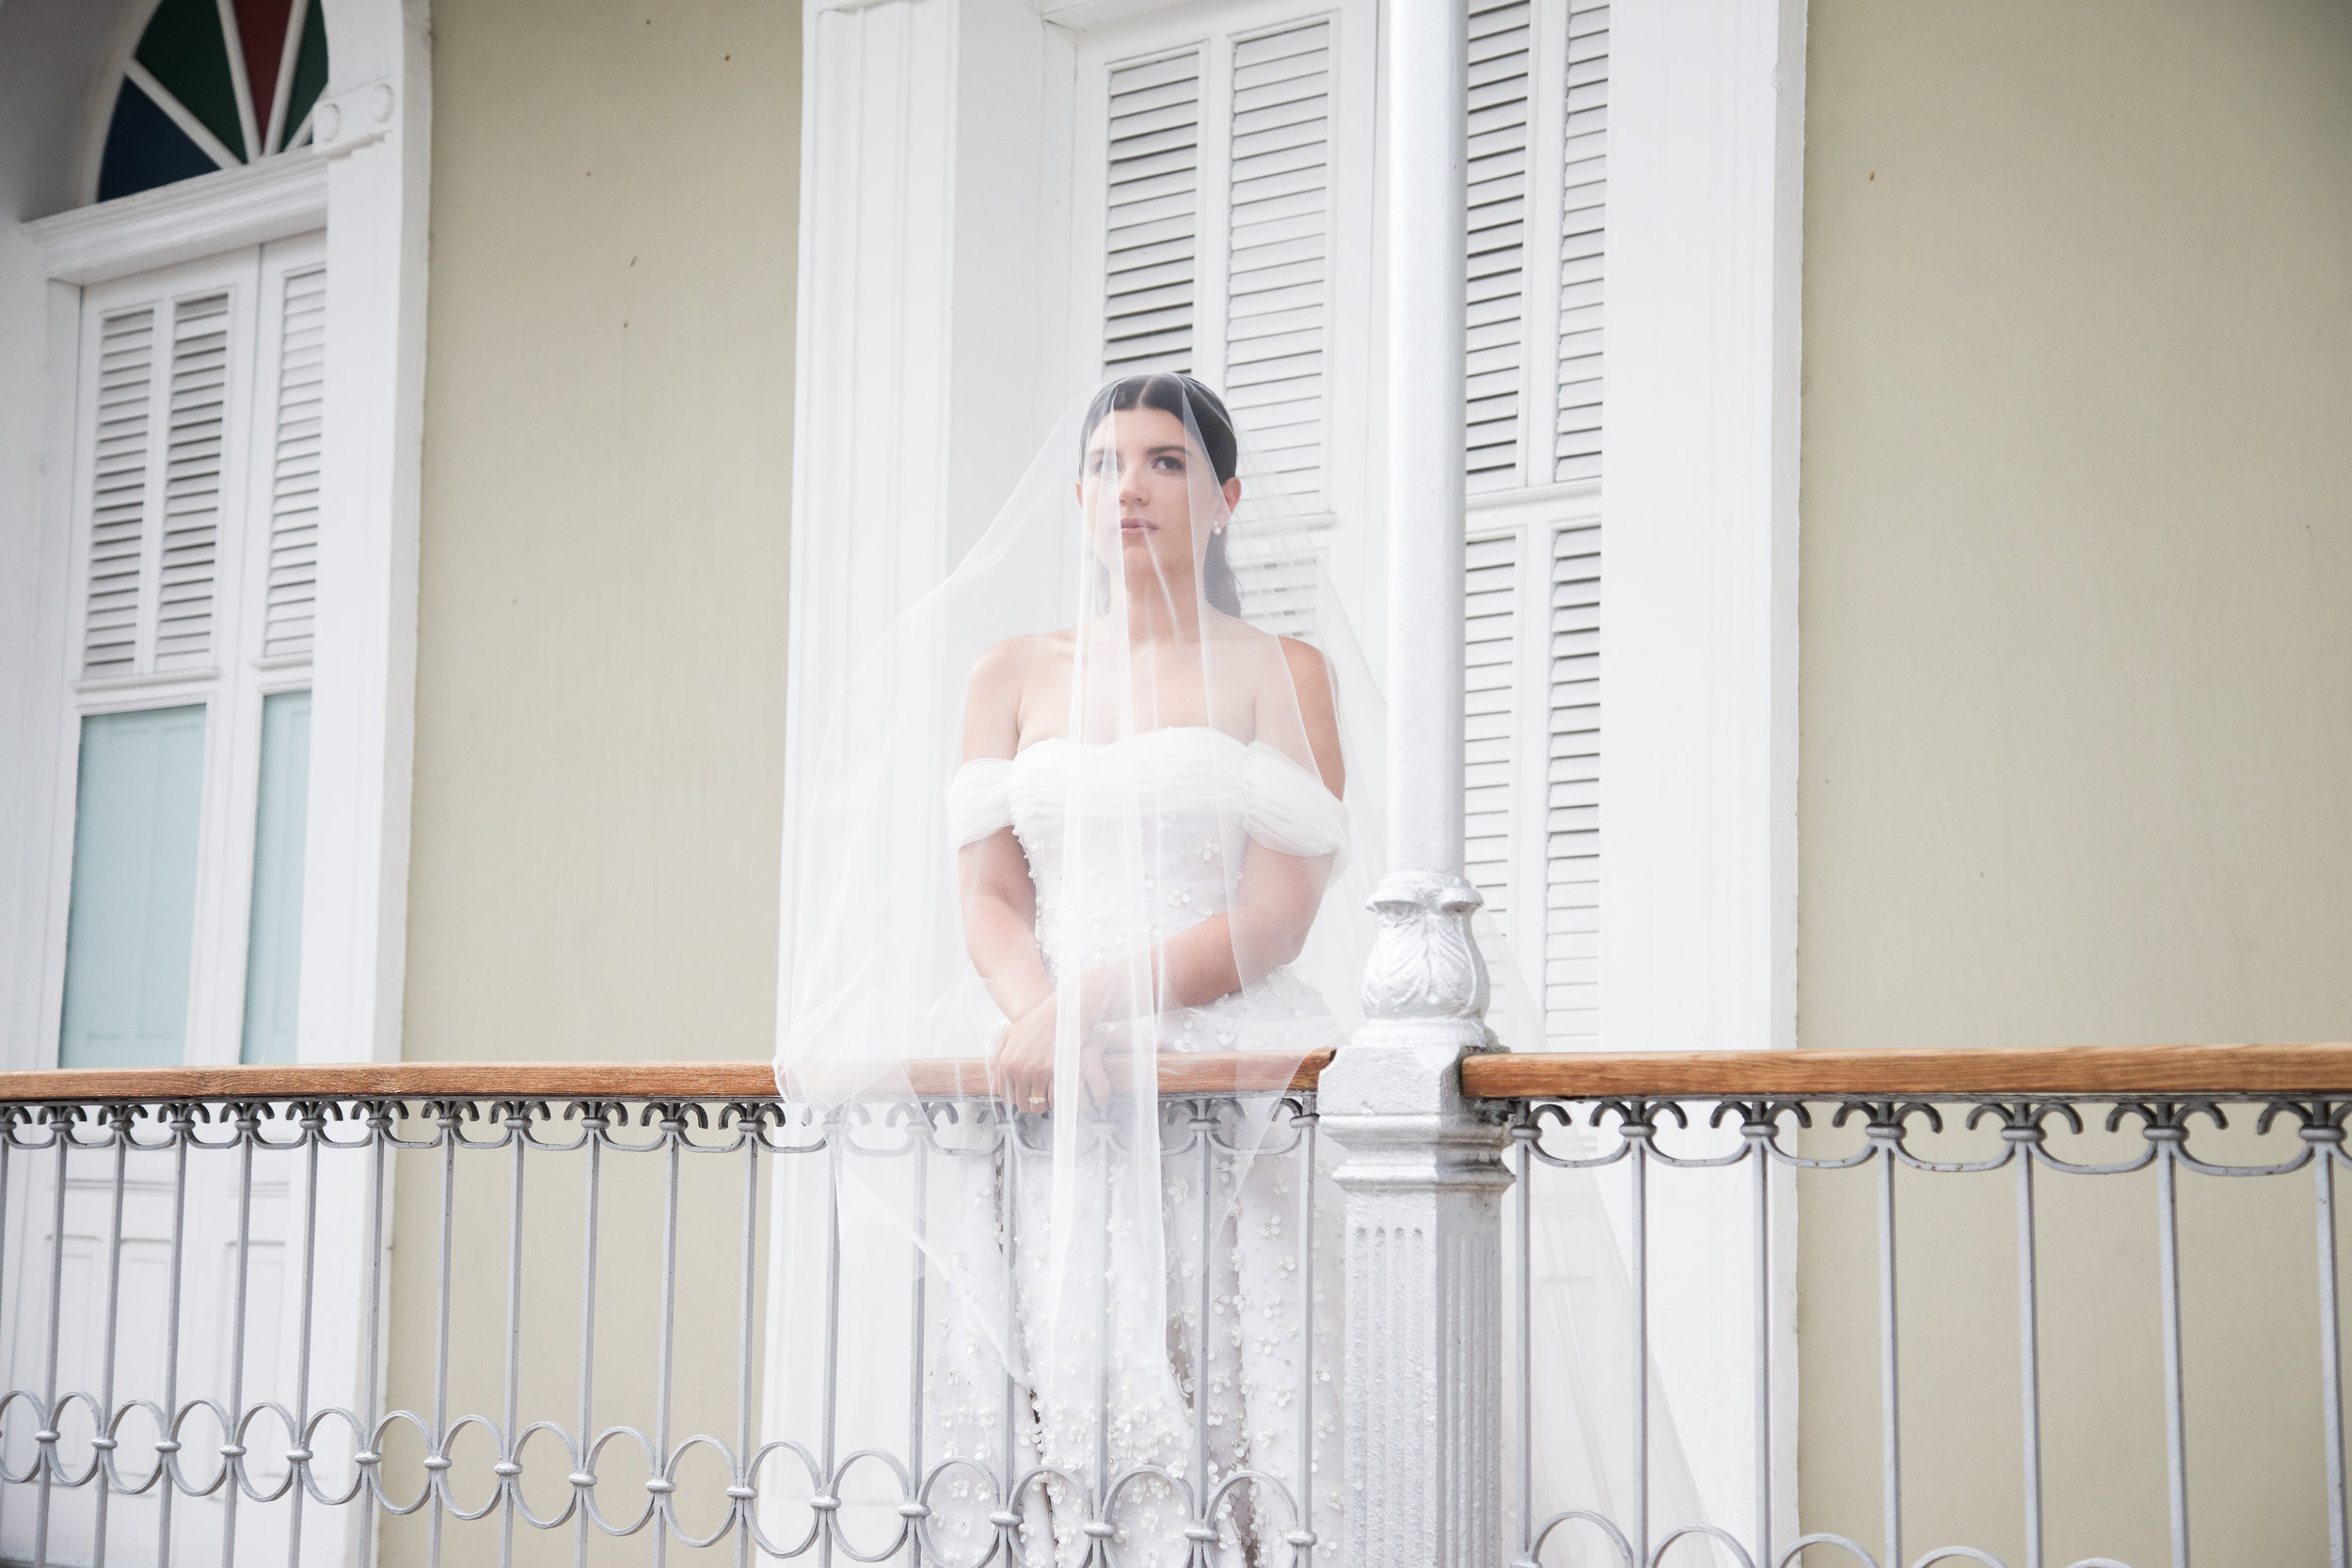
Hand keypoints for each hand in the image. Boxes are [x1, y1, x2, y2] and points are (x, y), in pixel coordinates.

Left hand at [988, 993, 1112, 1109]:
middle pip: (1023, 1103)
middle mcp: (1020, 1070)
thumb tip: (993, 1088)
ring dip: (1044, 1104)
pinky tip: (1058, 1093)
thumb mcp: (1009, 1037)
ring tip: (1049, 1096)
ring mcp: (1039, 1073)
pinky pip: (1054, 1099)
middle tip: (1039, 1096)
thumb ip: (997, 1061)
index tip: (1025, 1095)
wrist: (1061, 1013)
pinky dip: (1056, 1101)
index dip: (1016, 1098)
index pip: (1007, 1096)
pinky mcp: (1057, 1073)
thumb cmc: (1036, 1022)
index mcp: (1007, 1063)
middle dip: (1030, 1103)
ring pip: (1038, 1105)